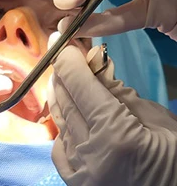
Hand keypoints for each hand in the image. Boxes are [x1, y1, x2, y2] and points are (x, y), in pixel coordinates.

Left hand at [48, 39, 176, 185]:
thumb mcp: (160, 121)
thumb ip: (123, 94)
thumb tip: (94, 67)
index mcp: (116, 134)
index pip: (78, 84)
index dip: (68, 59)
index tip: (66, 46)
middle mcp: (90, 153)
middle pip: (65, 99)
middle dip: (63, 74)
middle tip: (63, 57)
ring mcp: (80, 172)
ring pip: (59, 121)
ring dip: (60, 96)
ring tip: (63, 80)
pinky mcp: (77, 184)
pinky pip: (59, 146)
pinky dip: (62, 126)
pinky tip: (68, 116)